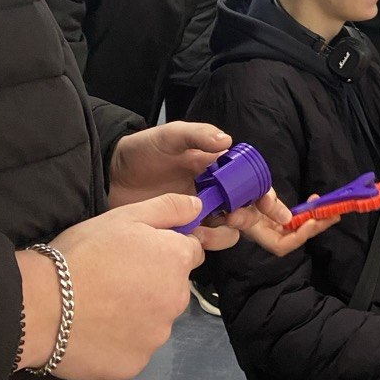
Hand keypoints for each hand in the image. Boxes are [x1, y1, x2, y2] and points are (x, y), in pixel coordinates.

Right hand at [17, 194, 204, 379]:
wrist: (42, 306)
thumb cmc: (85, 253)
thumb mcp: (126, 216)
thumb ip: (169, 208)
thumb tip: (198, 208)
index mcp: (177, 262)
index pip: (190, 253)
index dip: (166, 250)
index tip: (139, 254)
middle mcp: (177, 300)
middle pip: (175, 288)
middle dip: (155, 283)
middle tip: (116, 279)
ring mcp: (157, 336)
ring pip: (156, 320)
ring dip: (140, 314)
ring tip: (103, 307)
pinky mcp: (135, 364)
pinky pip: (136, 349)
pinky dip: (122, 342)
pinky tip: (97, 331)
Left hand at [109, 122, 306, 252]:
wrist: (109, 175)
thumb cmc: (143, 150)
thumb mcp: (169, 135)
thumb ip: (197, 135)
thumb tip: (227, 141)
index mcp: (216, 167)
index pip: (249, 181)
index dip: (264, 194)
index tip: (269, 204)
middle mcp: (212, 192)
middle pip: (246, 210)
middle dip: (252, 217)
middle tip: (237, 216)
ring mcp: (197, 214)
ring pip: (228, 230)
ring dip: (230, 231)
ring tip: (216, 226)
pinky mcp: (181, 232)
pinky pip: (203, 243)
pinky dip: (206, 244)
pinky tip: (195, 238)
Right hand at [237, 195, 340, 256]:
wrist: (228, 187)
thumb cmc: (235, 190)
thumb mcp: (250, 192)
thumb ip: (265, 204)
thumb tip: (286, 219)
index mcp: (257, 232)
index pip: (281, 245)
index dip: (298, 237)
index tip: (312, 221)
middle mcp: (267, 233)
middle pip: (294, 239)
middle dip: (315, 228)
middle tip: (333, 214)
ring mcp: (273, 226)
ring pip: (297, 229)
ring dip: (316, 219)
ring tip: (332, 209)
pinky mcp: (277, 217)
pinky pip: (295, 219)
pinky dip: (307, 212)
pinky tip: (315, 201)